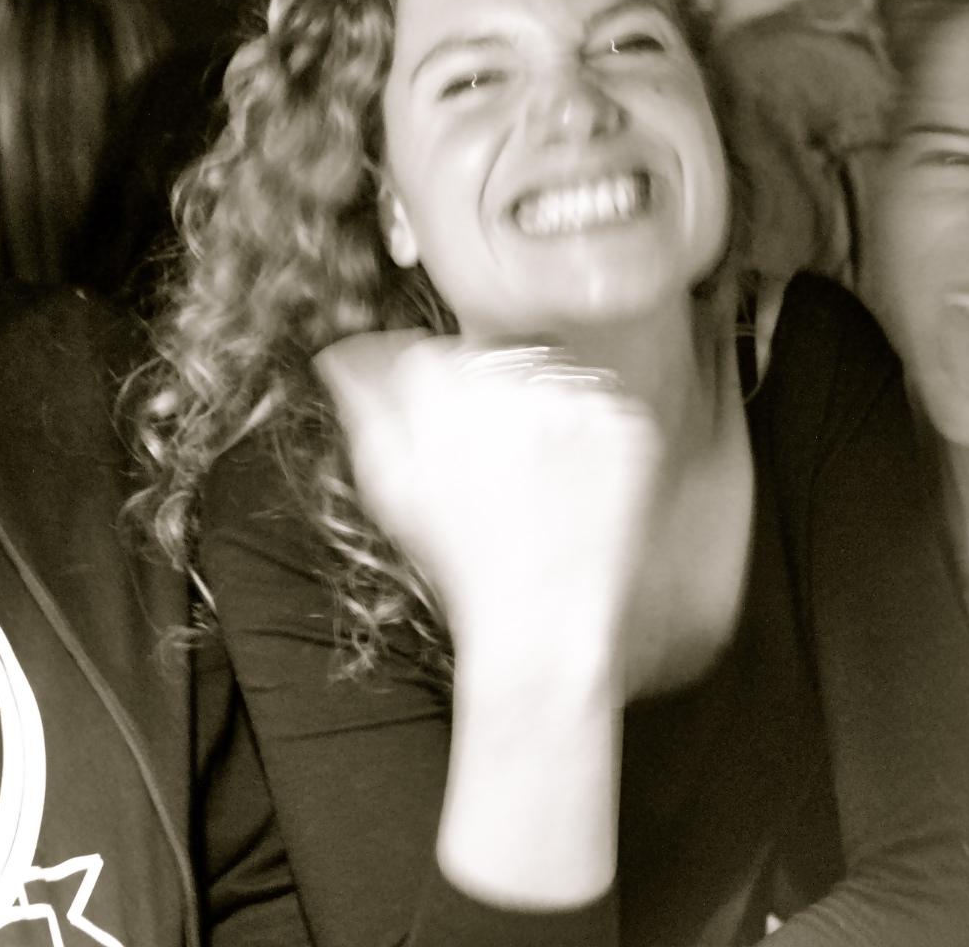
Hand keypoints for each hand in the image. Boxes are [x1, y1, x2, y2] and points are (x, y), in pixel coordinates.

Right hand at [314, 332, 661, 658]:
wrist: (542, 613)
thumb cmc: (462, 559)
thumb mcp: (392, 487)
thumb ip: (367, 409)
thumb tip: (341, 355)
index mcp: (447, 398)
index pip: (432, 355)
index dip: (435, 389)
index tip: (445, 423)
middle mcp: (515, 390)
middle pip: (491, 356)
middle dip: (486, 392)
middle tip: (492, 453)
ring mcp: (579, 403)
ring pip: (548, 370)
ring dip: (538, 402)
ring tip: (534, 469)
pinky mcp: (627, 424)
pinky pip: (600, 399)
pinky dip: (586, 428)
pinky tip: (569, 475)